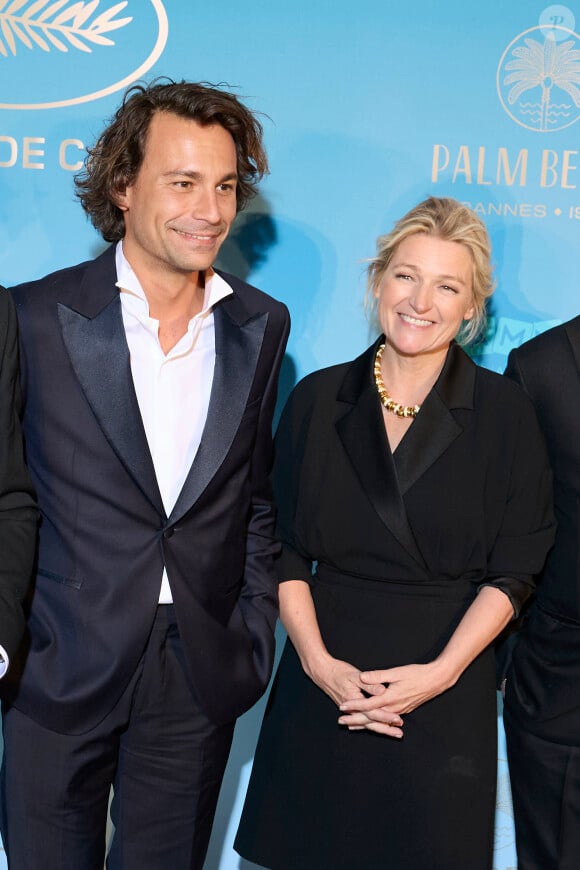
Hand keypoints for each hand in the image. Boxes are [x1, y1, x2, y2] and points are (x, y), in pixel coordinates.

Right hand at [308, 655, 403, 737]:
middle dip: (385, 728)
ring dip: (379, 728)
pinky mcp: (349, 709)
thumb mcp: (355, 675)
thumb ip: (369, 684)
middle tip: (399, 733)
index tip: (398, 720)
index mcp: (354, 701)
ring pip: (366, 723)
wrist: (322, 672)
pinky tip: (375, 728)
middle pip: (370, 722)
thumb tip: (383, 691)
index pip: (373, 712)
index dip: (386, 716)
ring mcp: (349, 710)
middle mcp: (351, 709)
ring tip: (392, 732)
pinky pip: (361, 720)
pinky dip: (369, 725)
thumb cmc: (338, 671)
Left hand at [338, 661, 454, 724]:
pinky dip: (376, 721)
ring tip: (351, 725)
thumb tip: (362, 677)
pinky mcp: (404, 709)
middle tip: (341, 722)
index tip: (341, 707)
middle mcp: (394, 708)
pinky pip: (387, 719)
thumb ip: (378, 676)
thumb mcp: (396, 672)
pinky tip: (372, 721)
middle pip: (371, 717)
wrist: (437, 680)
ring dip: (365, 723)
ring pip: (379, 720)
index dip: (354, 706)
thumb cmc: (417, 674)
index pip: (367, 705)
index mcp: (390, 698)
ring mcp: (400, 710)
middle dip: (355, 720)